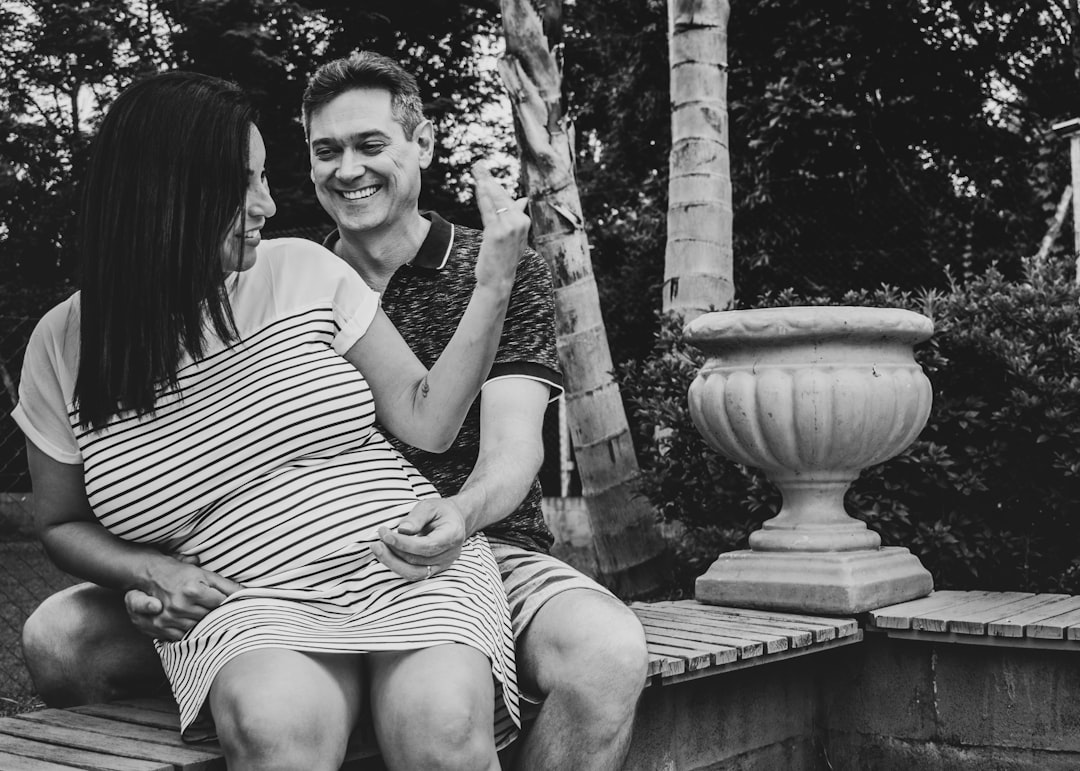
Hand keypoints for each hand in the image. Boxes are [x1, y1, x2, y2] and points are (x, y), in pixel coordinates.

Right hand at [124, 553, 242, 641]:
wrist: (149, 575)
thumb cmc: (181, 573)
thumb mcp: (205, 575)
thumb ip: (227, 585)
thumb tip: (249, 593)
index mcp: (194, 590)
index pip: (222, 605)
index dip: (228, 605)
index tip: (232, 606)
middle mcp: (180, 606)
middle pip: (210, 618)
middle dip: (216, 615)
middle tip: (218, 611)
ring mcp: (169, 618)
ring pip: (198, 629)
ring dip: (203, 624)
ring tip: (202, 615)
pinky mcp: (161, 628)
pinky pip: (183, 637)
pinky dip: (189, 632)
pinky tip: (190, 623)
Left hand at [372, 498, 468, 580]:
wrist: (454, 521)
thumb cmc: (441, 511)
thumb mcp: (430, 506)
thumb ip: (417, 517)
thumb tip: (402, 530)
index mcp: (452, 535)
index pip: (426, 546)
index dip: (404, 543)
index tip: (385, 535)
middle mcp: (450, 554)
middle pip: (417, 561)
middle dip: (393, 551)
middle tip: (378, 539)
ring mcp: (443, 565)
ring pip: (414, 572)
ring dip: (392, 562)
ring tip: (378, 548)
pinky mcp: (434, 570)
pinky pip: (414, 574)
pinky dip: (398, 566)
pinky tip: (386, 555)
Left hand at [472, 162, 529, 290]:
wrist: (499, 280)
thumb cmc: (504, 258)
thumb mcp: (515, 236)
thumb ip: (517, 215)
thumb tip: (523, 199)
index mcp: (524, 222)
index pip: (507, 198)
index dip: (494, 184)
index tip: (484, 172)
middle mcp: (520, 223)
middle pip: (501, 195)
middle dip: (488, 178)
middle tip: (478, 164)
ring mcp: (509, 228)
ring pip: (494, 200)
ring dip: (484, 182)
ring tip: (476, 169)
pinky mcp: (497, 233)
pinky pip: (488, 210)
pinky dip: (482, 197)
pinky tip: (477, 186)